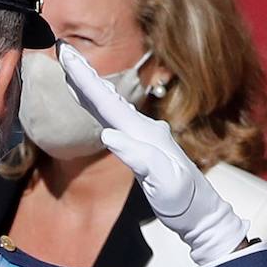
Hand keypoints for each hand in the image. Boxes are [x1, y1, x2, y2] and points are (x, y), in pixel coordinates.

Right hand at [58, 42, 249, 265]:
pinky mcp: (143, 149)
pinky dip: (101, 107)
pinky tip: (95, 105)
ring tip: (73, 70)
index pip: (109, 104)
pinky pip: (116, 120)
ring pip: (112, 107)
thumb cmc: (185, 202)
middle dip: (85, 76)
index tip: (68, 56)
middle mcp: (145, 130)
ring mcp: (145, 138)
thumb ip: (139, 157)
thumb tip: (108, 134)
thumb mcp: (164, 183)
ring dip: (92, 88)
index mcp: (145, 135)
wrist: (202, 215)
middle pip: (109, 98)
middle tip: (65, 51)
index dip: (86, 81)